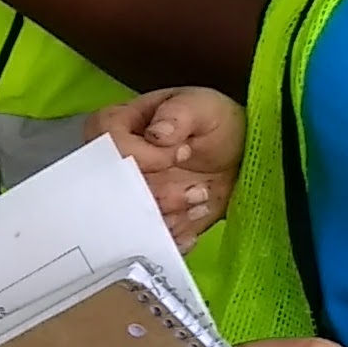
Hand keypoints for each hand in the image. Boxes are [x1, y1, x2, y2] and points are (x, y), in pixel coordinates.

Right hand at [97, 88, 244, 246]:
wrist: (236, 157)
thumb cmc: (212, 122)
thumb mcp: (202, 106)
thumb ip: (179, 114)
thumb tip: (157, 134)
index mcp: (120, 127)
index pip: (110, 145)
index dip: (143, 156)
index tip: (182, 153)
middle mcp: (117, 166)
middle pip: (117, 190)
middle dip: (160, 195)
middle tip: (198, 190)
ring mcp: (132, 198)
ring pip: (134, 219)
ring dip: (172, 215)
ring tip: (203, 198)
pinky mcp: (149, 223)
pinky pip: (150, 240)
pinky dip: (176, 235)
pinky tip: (197, 219)